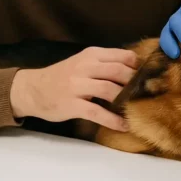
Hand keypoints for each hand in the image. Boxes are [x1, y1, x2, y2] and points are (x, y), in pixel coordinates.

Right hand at [10, 47, 137, 131]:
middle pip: (119, 71)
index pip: (123, 56)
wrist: (32, 89)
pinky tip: (123, 125)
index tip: (148, 76)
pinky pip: (98, 112)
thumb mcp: (83, 62)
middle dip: (135, 83)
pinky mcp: (72, 104)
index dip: (138, 67)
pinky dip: (113, 120)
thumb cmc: (62, 76)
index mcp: (91, 54)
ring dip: (126, 100)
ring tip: (137, 108)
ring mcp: (77, 86)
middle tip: (146, 93)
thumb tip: (134, 69)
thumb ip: (105, 63)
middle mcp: (85, 67)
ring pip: (110, 89)